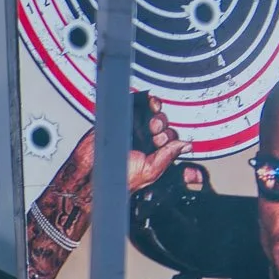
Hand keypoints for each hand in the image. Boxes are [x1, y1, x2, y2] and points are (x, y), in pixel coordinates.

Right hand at [55, 112, 184, 195]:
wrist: (91, 173)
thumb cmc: (117, 177)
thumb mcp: (150, 171)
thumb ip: (168, 156)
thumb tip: (187, 146)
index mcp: (153, 152)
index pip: (169, 137)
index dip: (169, 136)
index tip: (162, 141)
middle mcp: (143, 139)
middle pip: (162, 122)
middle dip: (162, 125)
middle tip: (155, 133)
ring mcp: (131, 127)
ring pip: (151, 111)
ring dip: (156, 113)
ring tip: (150, 125)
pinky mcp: (119, 118)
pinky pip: (135, 103)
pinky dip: (145, 100)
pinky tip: (149, 104)